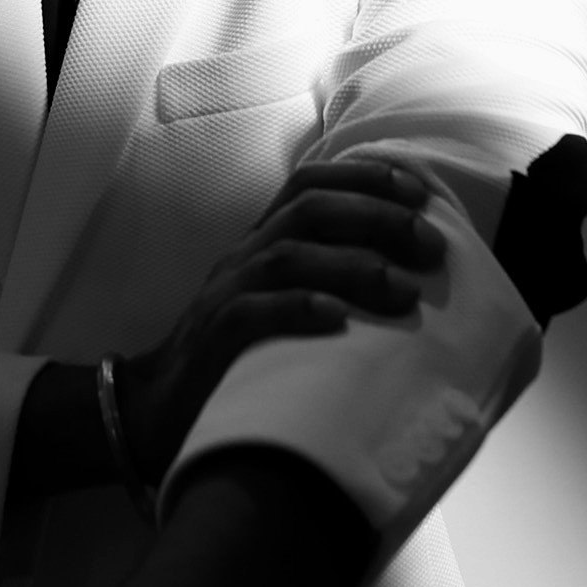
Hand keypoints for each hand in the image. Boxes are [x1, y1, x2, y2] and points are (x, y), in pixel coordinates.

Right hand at [112, 156, 442, 493]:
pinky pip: (252, 312)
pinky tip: (338, 320)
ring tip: (406, 292)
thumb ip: (325, 279)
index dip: (365, 178)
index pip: (309, 184)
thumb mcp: (279, 303)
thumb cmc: (237, 358)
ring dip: (354, 266)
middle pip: (309, 210)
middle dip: (376, 217)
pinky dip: (298, 309)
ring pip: (288, 256)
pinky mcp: (212, 340)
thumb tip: (411, 277)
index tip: (421, 193)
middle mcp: (243, 257)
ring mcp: (224, 295)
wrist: (155, 409)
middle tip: (431, 245)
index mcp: (260, 242)